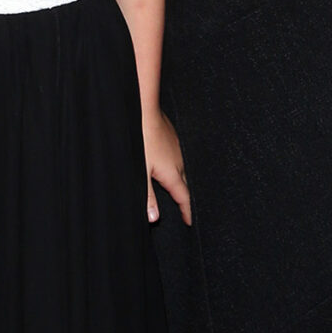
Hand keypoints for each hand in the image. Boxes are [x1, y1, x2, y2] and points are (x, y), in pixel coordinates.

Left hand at [143, 109, 190, 223]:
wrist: (144, 111)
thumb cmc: (141, 140)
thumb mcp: (141, 172)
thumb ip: (148, 196)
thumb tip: (154, 218)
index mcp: (172, 173)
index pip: (183, 197)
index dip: (187, 211)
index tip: (190, 221)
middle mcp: (178, 162)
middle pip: (184, 184)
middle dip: (184, 197)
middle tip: (184, 209)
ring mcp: (176, 148)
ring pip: (181, 169)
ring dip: (179, 180)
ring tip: (176, 189)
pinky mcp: (171, 137)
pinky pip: (176, 157)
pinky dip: (173, 166)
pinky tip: (165, 164)